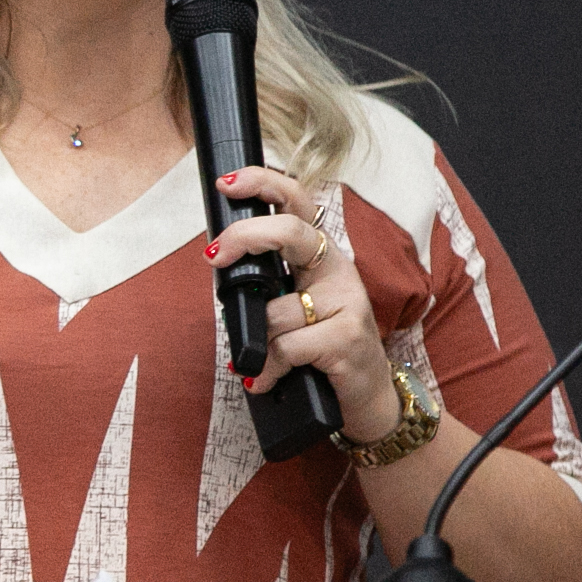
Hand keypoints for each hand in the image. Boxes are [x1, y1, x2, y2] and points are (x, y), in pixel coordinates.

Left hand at [206, 166, 404, 444]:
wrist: (367, 397)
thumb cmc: (323, 348)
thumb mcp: (295, 308)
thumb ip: (267, 286)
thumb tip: (219, 268)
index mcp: (322, 256)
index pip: (298, 204)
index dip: (264, 185)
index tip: (228, 184)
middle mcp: (338, 270)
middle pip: (291, 233)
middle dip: (246, 237)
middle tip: (214, 256)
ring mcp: (347, 302)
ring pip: (275, 311)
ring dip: (258, 343)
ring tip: (265, 364)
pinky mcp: (347, 338)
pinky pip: (286, 347)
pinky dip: (268, 370)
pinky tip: (269, 380)